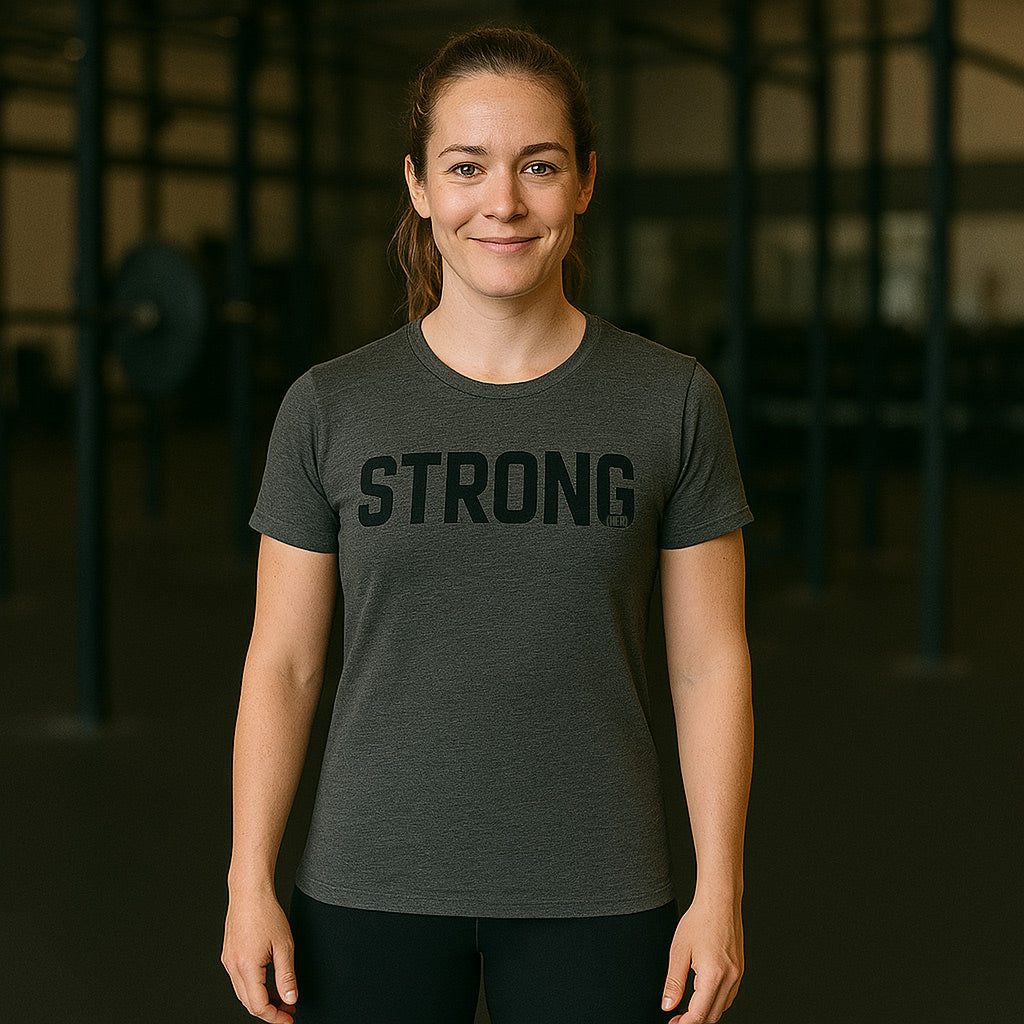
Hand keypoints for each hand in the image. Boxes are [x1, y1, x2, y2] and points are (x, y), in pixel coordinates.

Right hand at [222, 891, 298, 1021]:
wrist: (249, 891)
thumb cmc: (267, 913)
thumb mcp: (284, 945)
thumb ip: (287, 975)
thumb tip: (291, 999)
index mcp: (246, 967)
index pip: (259, 1006)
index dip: (275, 1016)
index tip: (289, 1018)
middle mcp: (233, 967)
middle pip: (249, 1003)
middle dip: (269, 1010)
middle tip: (289, 1009)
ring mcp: (228, 961)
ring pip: (243, 993)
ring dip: (262, 999)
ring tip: (282, 996)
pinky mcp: (228, 954)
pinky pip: (239, 980)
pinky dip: (254, 986)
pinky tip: (268, 981)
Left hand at [660, 894, 742, 1022]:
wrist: (720, 901)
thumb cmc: (699, 920)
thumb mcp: (679, 951)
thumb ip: (673, 982)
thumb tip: (668, 1006)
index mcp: (713, 976)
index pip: (699, 1014)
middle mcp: (730, 978)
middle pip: (713, 1015)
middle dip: (695, 1021)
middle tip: (676, 1019)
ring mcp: (737, 974)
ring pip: (723, 1007)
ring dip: (706, 1013)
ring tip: (687, 1009)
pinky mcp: (740, 969)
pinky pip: (729, 995)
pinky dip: (716, 1001)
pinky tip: (703, 995)